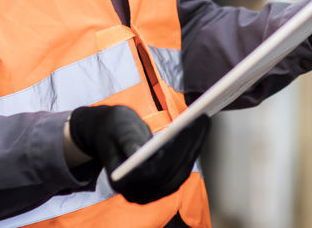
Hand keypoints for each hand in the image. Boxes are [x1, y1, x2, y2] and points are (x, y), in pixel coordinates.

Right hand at [68, 105, 209, 204]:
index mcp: (122, 180)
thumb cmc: (112, 128)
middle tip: (202, 119)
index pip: (155, 171)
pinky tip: (198, 131)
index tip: (188, 127)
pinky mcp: (160, 186)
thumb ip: (127, 140)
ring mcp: (149, 193)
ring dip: (195, 147)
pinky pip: (180, 171)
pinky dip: (191, 151)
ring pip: (180, 173)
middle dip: (190, 145)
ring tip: (203, 121)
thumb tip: (138, 152)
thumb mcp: (117, 127)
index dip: (175, 150)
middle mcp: (136, 192)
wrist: (108, 136)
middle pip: (172, 173)